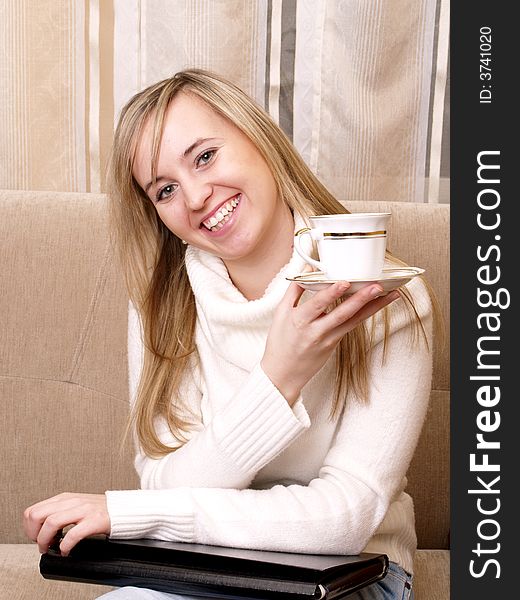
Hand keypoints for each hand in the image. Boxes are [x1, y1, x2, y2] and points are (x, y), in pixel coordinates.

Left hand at [23, 492, 109, 555]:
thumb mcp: (75, 505)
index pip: (33, 510)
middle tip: (42, 544)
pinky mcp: (94, 521)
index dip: (29, 528)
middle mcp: (72, 502)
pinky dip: (65, 547)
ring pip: (51, 523)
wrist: (123, 510)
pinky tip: (67, 551)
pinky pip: (72, 535)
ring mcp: (83, 510)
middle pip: (38, 515)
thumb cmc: (99, 511)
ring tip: (51, 548)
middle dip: (34, 534)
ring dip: (46, 541)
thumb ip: (58, 512)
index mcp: (65, 498)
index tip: (36, 537)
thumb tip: (39, 530)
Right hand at [261, 281, 399, 403]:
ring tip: (390, 294)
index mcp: (299, 321)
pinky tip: (378, 304)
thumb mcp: (280, 313)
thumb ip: (294, 289)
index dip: (331, 293)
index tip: (345, 282)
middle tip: (377, 286)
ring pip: (354, 320)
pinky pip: (352, 326)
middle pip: (342, 313)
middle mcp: (316, 331)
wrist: (283, 374)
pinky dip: (366, 314)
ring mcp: (328, 339)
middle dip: (361, 299)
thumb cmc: (280, 342)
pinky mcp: (335, 344)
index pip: (317, 304)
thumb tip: (306, 269)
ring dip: (373, 307)